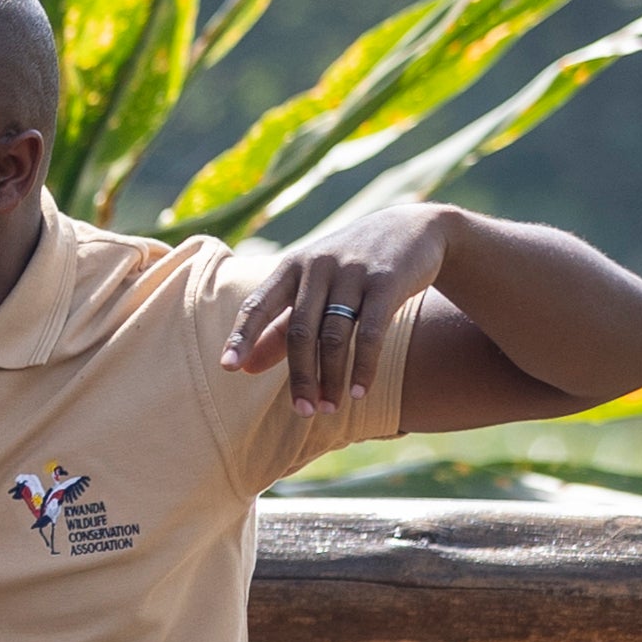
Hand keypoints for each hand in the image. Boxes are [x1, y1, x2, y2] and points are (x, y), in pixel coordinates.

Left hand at [225, 202, 455, 420]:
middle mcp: (318, 267)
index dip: (242, 336)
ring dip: (331, 378)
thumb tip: (244, 369)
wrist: (413, 229)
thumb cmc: (349, 267)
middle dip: (300, 376)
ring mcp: (353, 272)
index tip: (228, 368)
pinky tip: (360, 393)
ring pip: (334, 336)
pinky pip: (371, 333)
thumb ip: (278, 327)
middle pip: (299, 331)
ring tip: (329, 408)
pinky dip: (363, 367)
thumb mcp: (311, 289)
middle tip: (302, 411)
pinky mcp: (387, 282)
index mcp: (291, 267)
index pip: (258, 304)